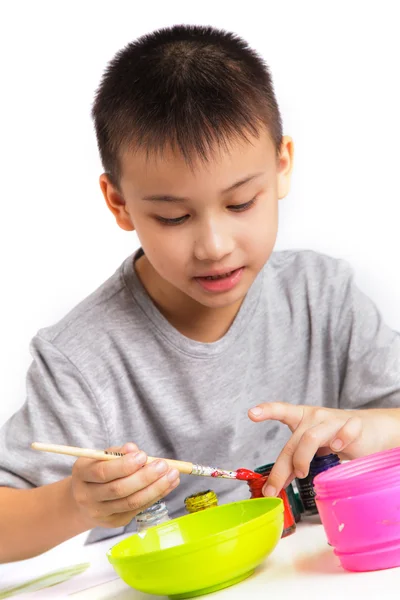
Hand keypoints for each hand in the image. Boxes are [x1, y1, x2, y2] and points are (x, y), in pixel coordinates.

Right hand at [70, 442, 179, 528]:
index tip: (143, 455)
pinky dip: (155, 496)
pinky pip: (137, 509)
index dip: (125, 465)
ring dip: (155, 489)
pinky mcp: (114, 522)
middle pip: (119, 490)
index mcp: (82, 474)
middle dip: (144, 477)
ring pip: (131, 503)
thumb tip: (133, 448)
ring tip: (172, 475)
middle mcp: (87, 496)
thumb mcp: (101, 457)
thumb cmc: (97, 470)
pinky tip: (168, 485)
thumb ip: (118, 452)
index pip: (103, 472)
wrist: (84, 498)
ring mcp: (100, 513)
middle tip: (163, 465)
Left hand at [248, 402, 382, 496]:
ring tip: (301, 474)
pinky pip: (344, 432)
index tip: (251, 414)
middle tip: (273, 488)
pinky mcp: (353, 425)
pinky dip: (340, 441)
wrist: (370, 429)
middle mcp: (315, 416)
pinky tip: (337, 449)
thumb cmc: (334, 438)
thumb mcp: (311, 448)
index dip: (266, 411)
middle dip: (281, 467)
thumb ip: (294, 461)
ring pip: (311, 437)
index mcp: (302, 417)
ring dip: (302, 458)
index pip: (282, 410)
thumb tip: (274, 485)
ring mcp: (333, 420)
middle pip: (293, 441)